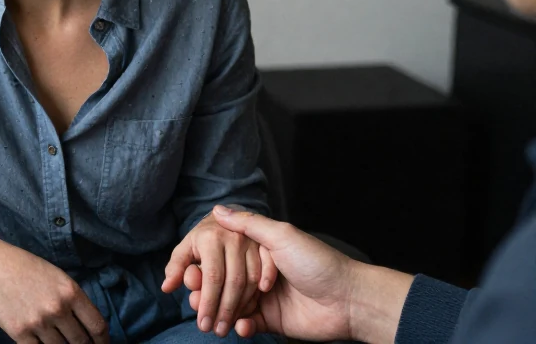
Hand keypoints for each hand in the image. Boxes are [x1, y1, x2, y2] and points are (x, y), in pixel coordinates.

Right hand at [0, 236, 109, 343]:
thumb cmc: (24, 267)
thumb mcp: (57, 276)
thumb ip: (73, 299)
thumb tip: (88, 326)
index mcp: (70, 292)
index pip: (97, 326)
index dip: (103, 341)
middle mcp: (57, 308)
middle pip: (80, 342)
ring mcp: (37, 322)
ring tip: (59, 341)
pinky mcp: (19, 332)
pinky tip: (42, 342)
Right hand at [185, 205, 412, 343]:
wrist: (349, 299)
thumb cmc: (318, 262)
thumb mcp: (281, 236)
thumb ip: (249, 224)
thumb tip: (218, 209)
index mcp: (258, 253)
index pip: (222, 258)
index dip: (203, 267)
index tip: (188, 274)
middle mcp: (257, 275)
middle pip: (221, 284)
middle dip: (204, 292)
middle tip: (193, 298)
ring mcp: (263, 299)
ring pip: (230, 306)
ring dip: (217, 312)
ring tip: (208, 318)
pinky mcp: (271, 321)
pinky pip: (248, 324)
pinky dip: (241, 327)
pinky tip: (240, 326)